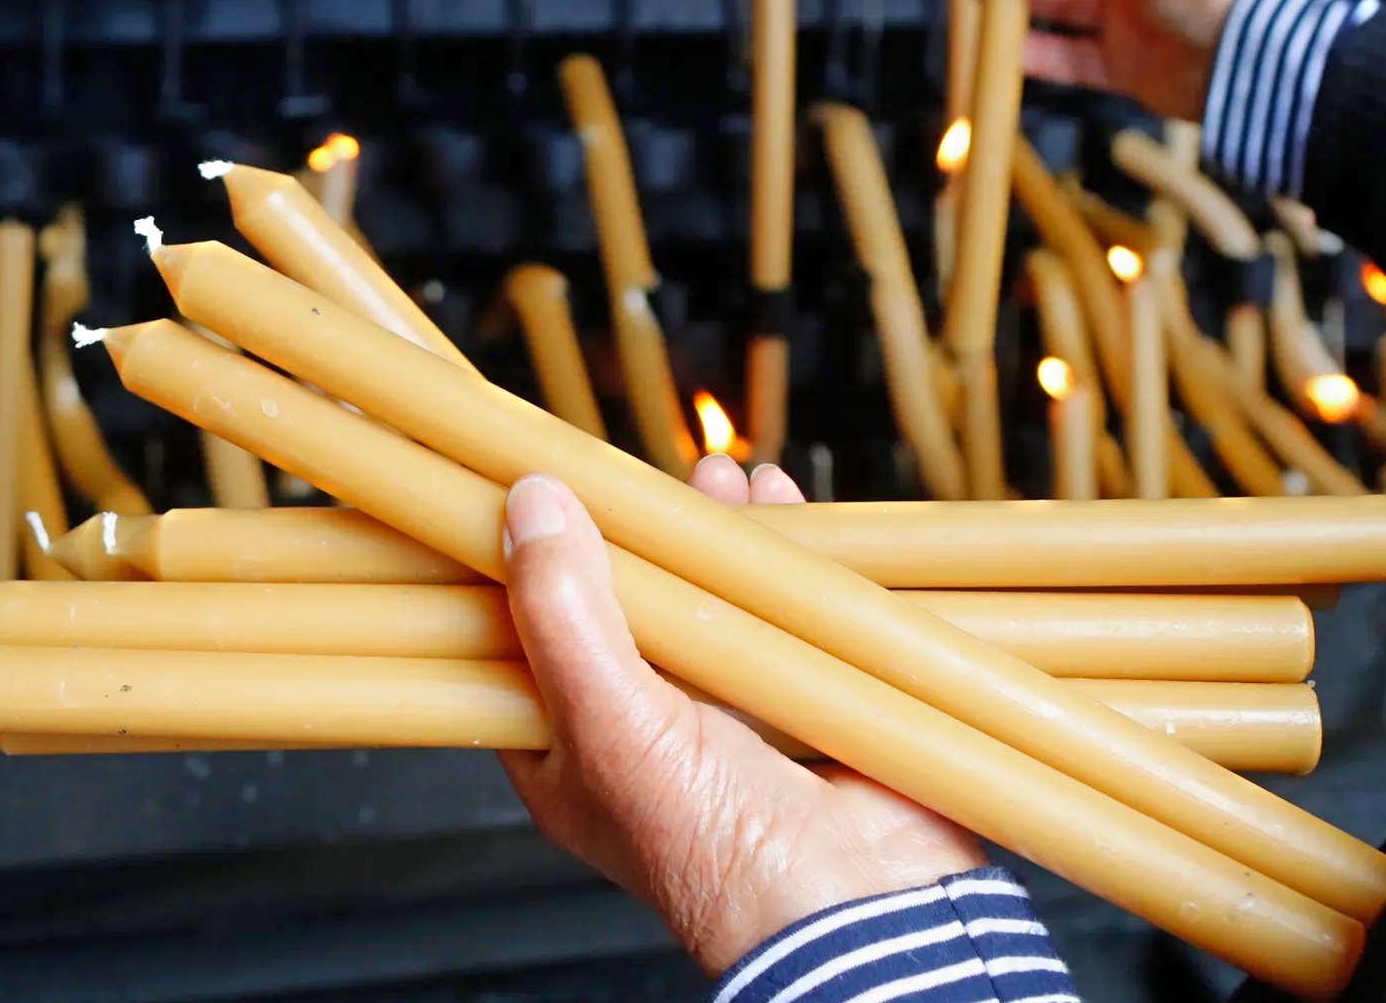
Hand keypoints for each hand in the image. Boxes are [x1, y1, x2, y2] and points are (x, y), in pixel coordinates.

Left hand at [497, 456, 984, 974]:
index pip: (529, 642)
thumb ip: (564, 615)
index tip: (529, 492)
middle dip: (636, 536)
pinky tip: (783, 507)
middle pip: (625, 606)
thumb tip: (530, 506)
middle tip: (635, 480)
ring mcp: (729, 713)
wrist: (858, 906)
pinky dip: (786, 557)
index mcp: (573, 753)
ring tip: (722, 481)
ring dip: (716, 535)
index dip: (527, 568)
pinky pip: (786, 609)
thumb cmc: (720, 857)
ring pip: (709, 600)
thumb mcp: (611, 727)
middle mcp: (645, 731)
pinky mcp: (804, 698)